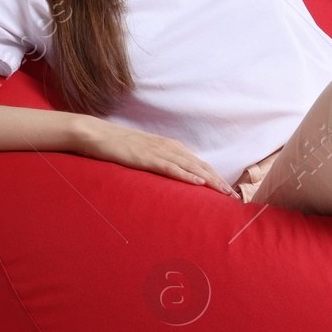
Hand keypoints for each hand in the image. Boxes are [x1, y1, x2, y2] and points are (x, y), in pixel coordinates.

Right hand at [74, 118, 238, 196]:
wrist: (97, 134)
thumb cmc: (119, 146)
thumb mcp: (144, 155)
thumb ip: (159, 163)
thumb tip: (171, 177)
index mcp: (170, 147)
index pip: (198, 163)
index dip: (215, 176)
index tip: (228, 190)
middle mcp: (168, 147)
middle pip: (200, 165)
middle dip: (218, 180)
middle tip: (234, 196)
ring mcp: (157, 151)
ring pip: (190, 166)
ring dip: (209, 180)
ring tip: (224, 192)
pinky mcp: (145, 158)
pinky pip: (170, 167)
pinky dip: (186, 175)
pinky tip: (199, 183)